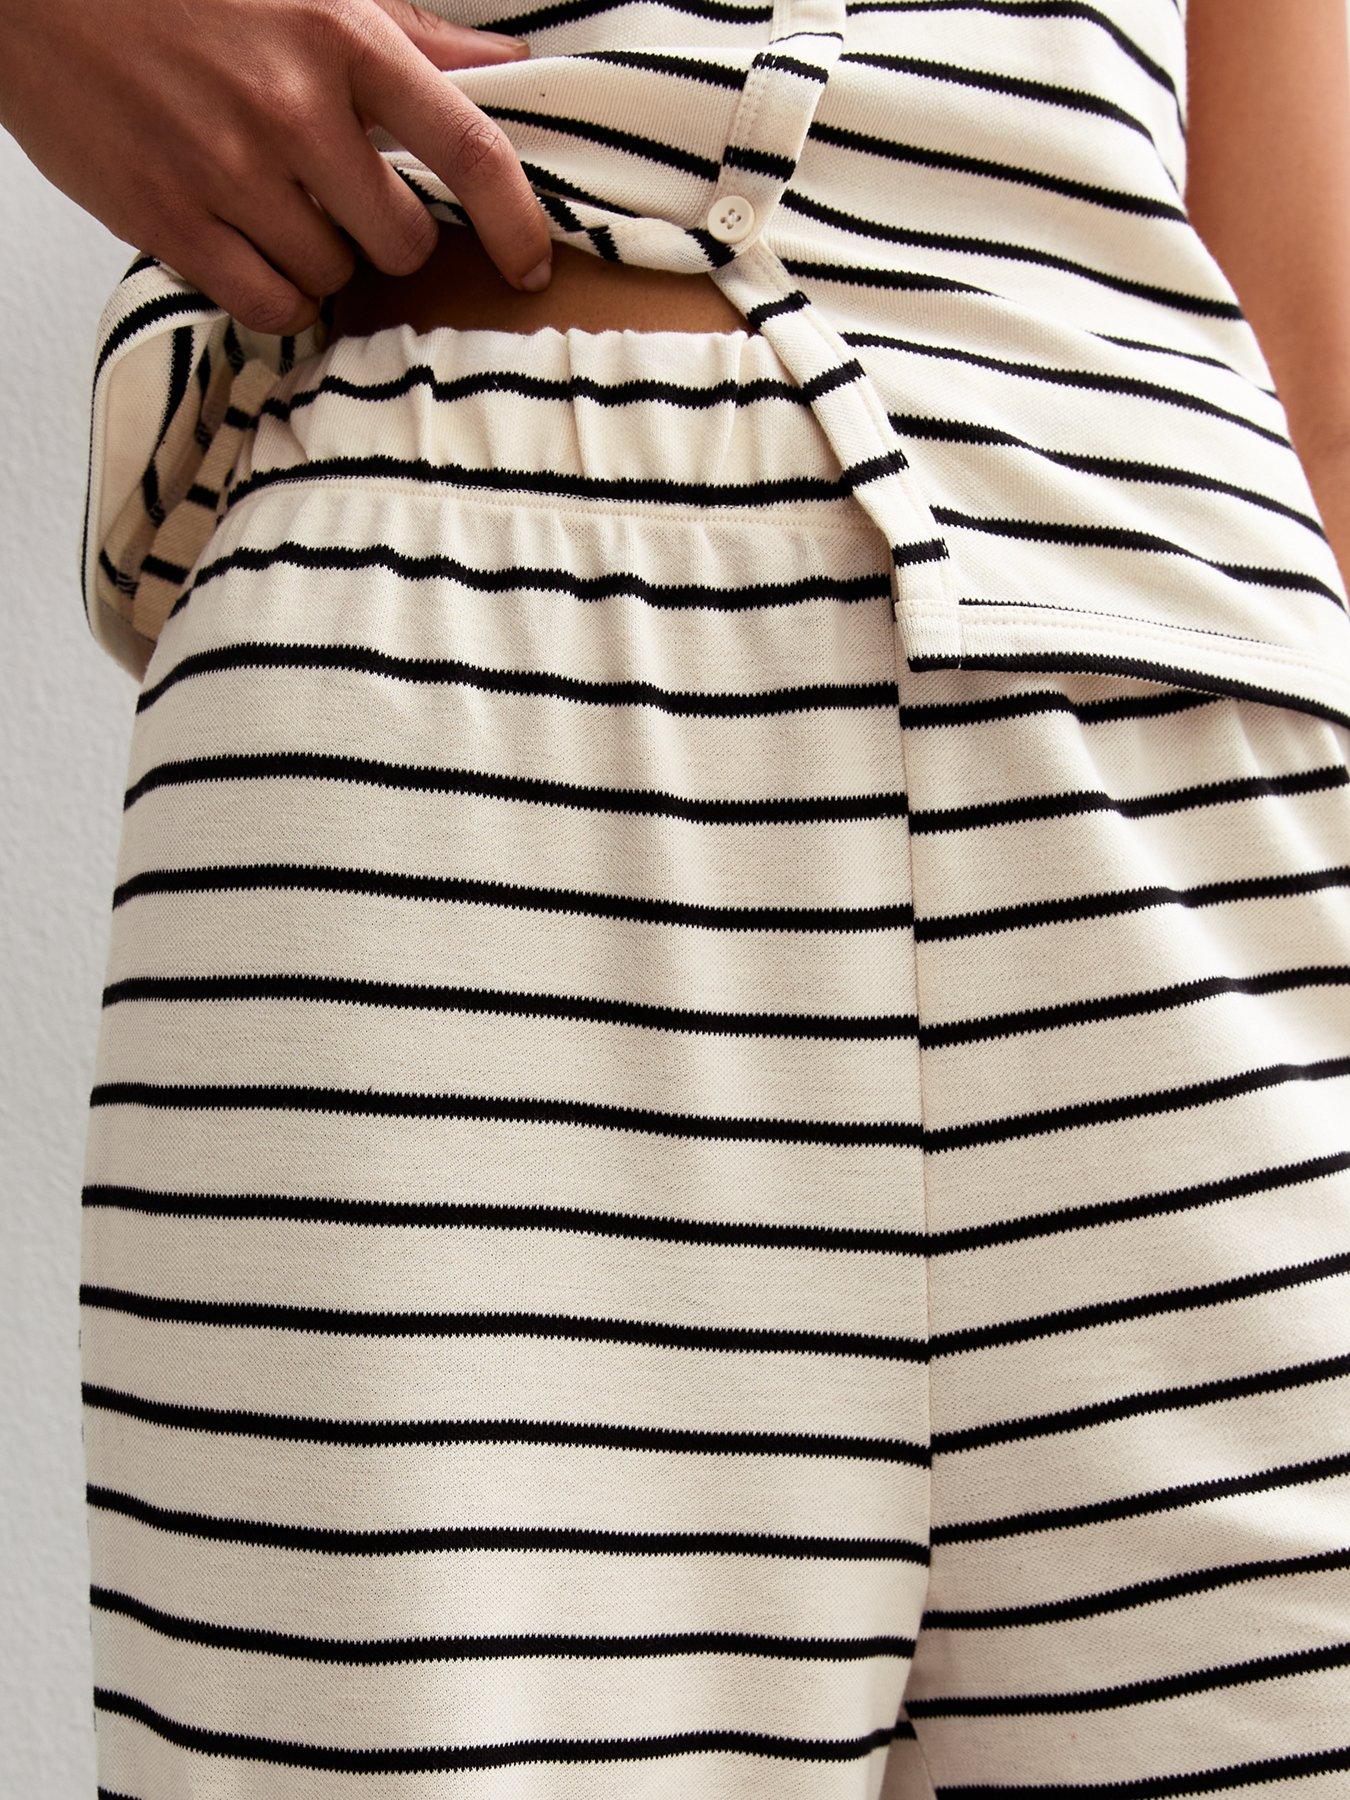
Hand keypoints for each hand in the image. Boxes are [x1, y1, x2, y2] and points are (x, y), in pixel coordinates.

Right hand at [0, 0, 552, 333]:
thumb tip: (507, 65)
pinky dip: (274, 294)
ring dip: (320, 261)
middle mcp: (291, 108)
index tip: (531, 263)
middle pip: (399, 240)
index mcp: (340, 39)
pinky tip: (251, 250)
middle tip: (346, 204)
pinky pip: (269, 306)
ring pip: (332, 278)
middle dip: (386, 238)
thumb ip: (413, 36)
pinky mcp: (170, 221)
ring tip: (275, 207)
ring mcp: (228, 171)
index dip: (516, 219)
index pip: (467, 147)